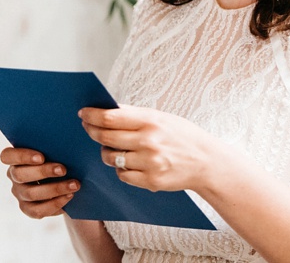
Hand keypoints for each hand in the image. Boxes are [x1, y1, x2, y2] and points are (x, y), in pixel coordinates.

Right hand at [0, 147, 79, 218]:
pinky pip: (37, 211)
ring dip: (55, 189)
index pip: (7, 156)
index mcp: (13, 158)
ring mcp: (19, 194)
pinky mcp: (28, 209)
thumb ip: (53, 145)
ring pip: (31, 194)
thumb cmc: (57, 156)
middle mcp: (13, 176)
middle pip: (20, 175)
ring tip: (74, 185)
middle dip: (43, 172)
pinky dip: (55, 204)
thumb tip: (66, 140)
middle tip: (63, 169)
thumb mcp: (53, 148)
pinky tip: (69, 196)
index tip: (42, 157)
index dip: (22, 156)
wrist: (64, 178)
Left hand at [79, 104, 215, 192]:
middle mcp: (148, 141)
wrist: (207, 162)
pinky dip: (121, 168)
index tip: (83, 113)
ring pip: (111, 157)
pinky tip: (128, 162)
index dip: (92, 115)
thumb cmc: (182, 136)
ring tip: (112, 147)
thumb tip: (107, 108)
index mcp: (150, 120)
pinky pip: (122, 174)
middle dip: (91, 131)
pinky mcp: (151, 181)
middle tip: (87, 128)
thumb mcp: (161, 117)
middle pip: (106, 137)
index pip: (110, 117)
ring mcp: (149, 163)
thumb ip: (134, 114)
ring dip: (106, 152)